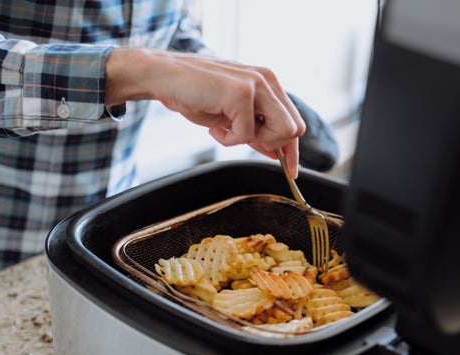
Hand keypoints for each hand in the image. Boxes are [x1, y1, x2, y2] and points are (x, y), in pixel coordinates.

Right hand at [105, 48, 305, 176]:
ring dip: (253, 140)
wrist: (165, 77)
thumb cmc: (194, 95)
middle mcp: (267, 80)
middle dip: (271, 145)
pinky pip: (246, 134)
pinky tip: (214, 127)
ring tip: (228, 130)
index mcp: (268, 83)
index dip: (293, 150)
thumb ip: (256, 130)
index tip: (291, 170)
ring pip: (281, 131)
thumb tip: (276, 152)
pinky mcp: (241, 93)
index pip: (293, 121)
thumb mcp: (231, 116)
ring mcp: (256, 85)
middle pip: (294, 129)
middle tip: (243, 139)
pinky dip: (228, 139)